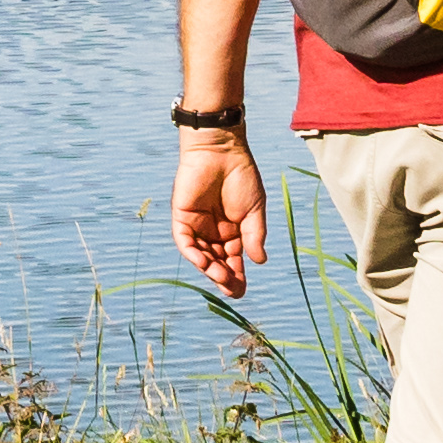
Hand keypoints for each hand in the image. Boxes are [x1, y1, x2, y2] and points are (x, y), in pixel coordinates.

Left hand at [170, 124, 266, 291]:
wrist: (222, 151)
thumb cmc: (241, 177)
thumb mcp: (254, 210)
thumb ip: (255, 236)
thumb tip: (260, 262)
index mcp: (233, 232)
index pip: (233, 261)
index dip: (236, 277)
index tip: (241, 291)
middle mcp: (213, 232)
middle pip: (216, 262)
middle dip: (224, 277)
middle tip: (232, 289)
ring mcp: (197, 225)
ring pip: (201, 255)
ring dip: (209, 269)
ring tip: (221, 277)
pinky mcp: (182, 217)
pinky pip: (185, 241)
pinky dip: (192, 253)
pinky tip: (204, 263)